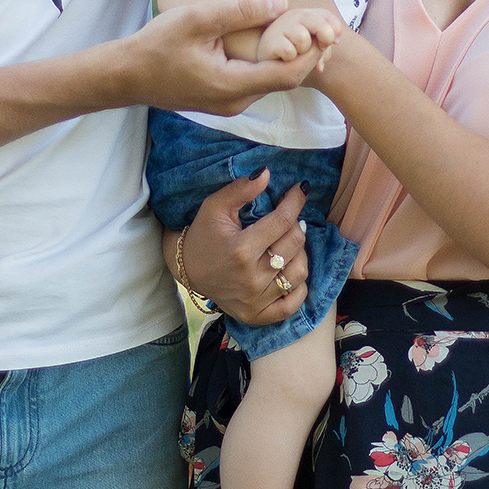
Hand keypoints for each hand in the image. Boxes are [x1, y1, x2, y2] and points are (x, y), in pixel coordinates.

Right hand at [128, 0, 329, 114]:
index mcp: (233, 85)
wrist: (126, 75)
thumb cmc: (156, 45)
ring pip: (272, 80)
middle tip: (326, 26)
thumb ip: (240, 11)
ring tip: (305, 27)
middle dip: (308, 53)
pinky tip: (272, 37)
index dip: (313, 52)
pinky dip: (269, 60)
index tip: (328, 28)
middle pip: (285, 79)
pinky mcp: (223, 99)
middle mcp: (237, 101)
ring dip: (289, 55)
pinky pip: (256, 80)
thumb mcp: (198, 19)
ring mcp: (230, 104)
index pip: (288, 74)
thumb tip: (281, 3)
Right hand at [170, 174, 309, 323]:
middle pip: (294, 244)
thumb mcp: (215, 207)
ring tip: (288, 243)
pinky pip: (294, 302)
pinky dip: (299, 286)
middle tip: (288, 219)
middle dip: (296, 225)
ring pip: (299, 272)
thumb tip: (266, 173)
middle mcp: (251, 277)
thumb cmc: (204, 234)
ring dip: (300, 252)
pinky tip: (289, 270)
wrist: (188, 269)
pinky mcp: (258, 315)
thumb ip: (241, 189)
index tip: (299, 190)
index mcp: (240, 249)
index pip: (283, 221)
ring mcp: (256, 300)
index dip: (295, 201)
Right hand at [256, 7, 342, 65]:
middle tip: (320, 48)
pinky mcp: (270, 41)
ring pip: (303, 39)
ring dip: (303, 52)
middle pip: (319, 24)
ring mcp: (280, 27)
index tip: (335, 42)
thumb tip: (328, 53)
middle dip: (325, 38)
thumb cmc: (294, 54)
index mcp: (305, 15)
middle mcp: (293, 16)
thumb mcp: (312, 47)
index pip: (326, 15)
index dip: (335, 29)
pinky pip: (290, 52)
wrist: (266, 61)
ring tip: (294, 53)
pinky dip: (290, 59)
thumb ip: (324, 46)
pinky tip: (283, 58)